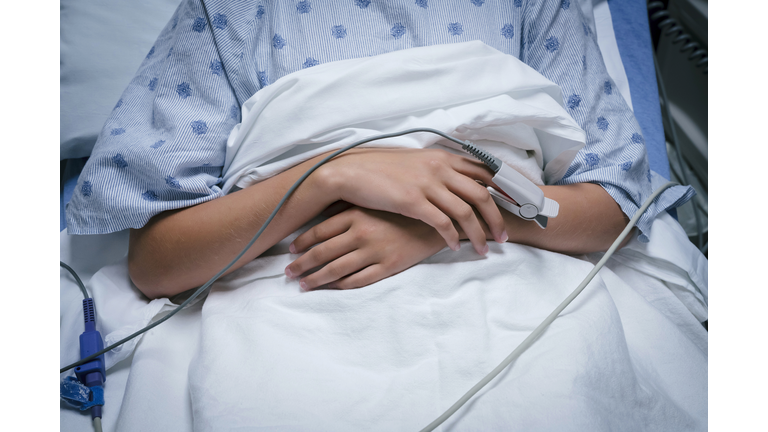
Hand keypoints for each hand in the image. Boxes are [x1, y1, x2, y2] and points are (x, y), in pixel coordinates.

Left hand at [284, 206, 447, 290]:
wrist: (439, 220)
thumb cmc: (404, 208)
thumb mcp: (376, 202)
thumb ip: (351, 208)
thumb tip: (323, 211)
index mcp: (357, 214)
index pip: (319, 231)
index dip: (302, 243)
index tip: (291, 251)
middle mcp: (361, 234)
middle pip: (322, 253)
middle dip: (302, 265)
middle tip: (288, 272)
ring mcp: (373, 252)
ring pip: (335, 270)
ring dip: (315, 279)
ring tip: (303, 285)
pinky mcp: (387, 267)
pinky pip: (357, 280)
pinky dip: (340, 286)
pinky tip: (329, 288)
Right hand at [315, 148, 507, 254]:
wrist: (350, 172)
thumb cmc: (380, 169)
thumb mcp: (414, 163)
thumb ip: (437, 170)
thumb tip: (455, 183)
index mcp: (442, 158)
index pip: (484, 171)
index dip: (504, 189)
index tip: (516, 205)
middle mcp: (439, 168)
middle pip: (482, 194)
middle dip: (497, 218)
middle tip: (503, 236)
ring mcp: (427, 184)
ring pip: (465, 211)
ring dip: (478, 233)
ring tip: (483, 249)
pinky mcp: (412, 201)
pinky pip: (441, 223)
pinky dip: (452, 237)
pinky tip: (455, 246)